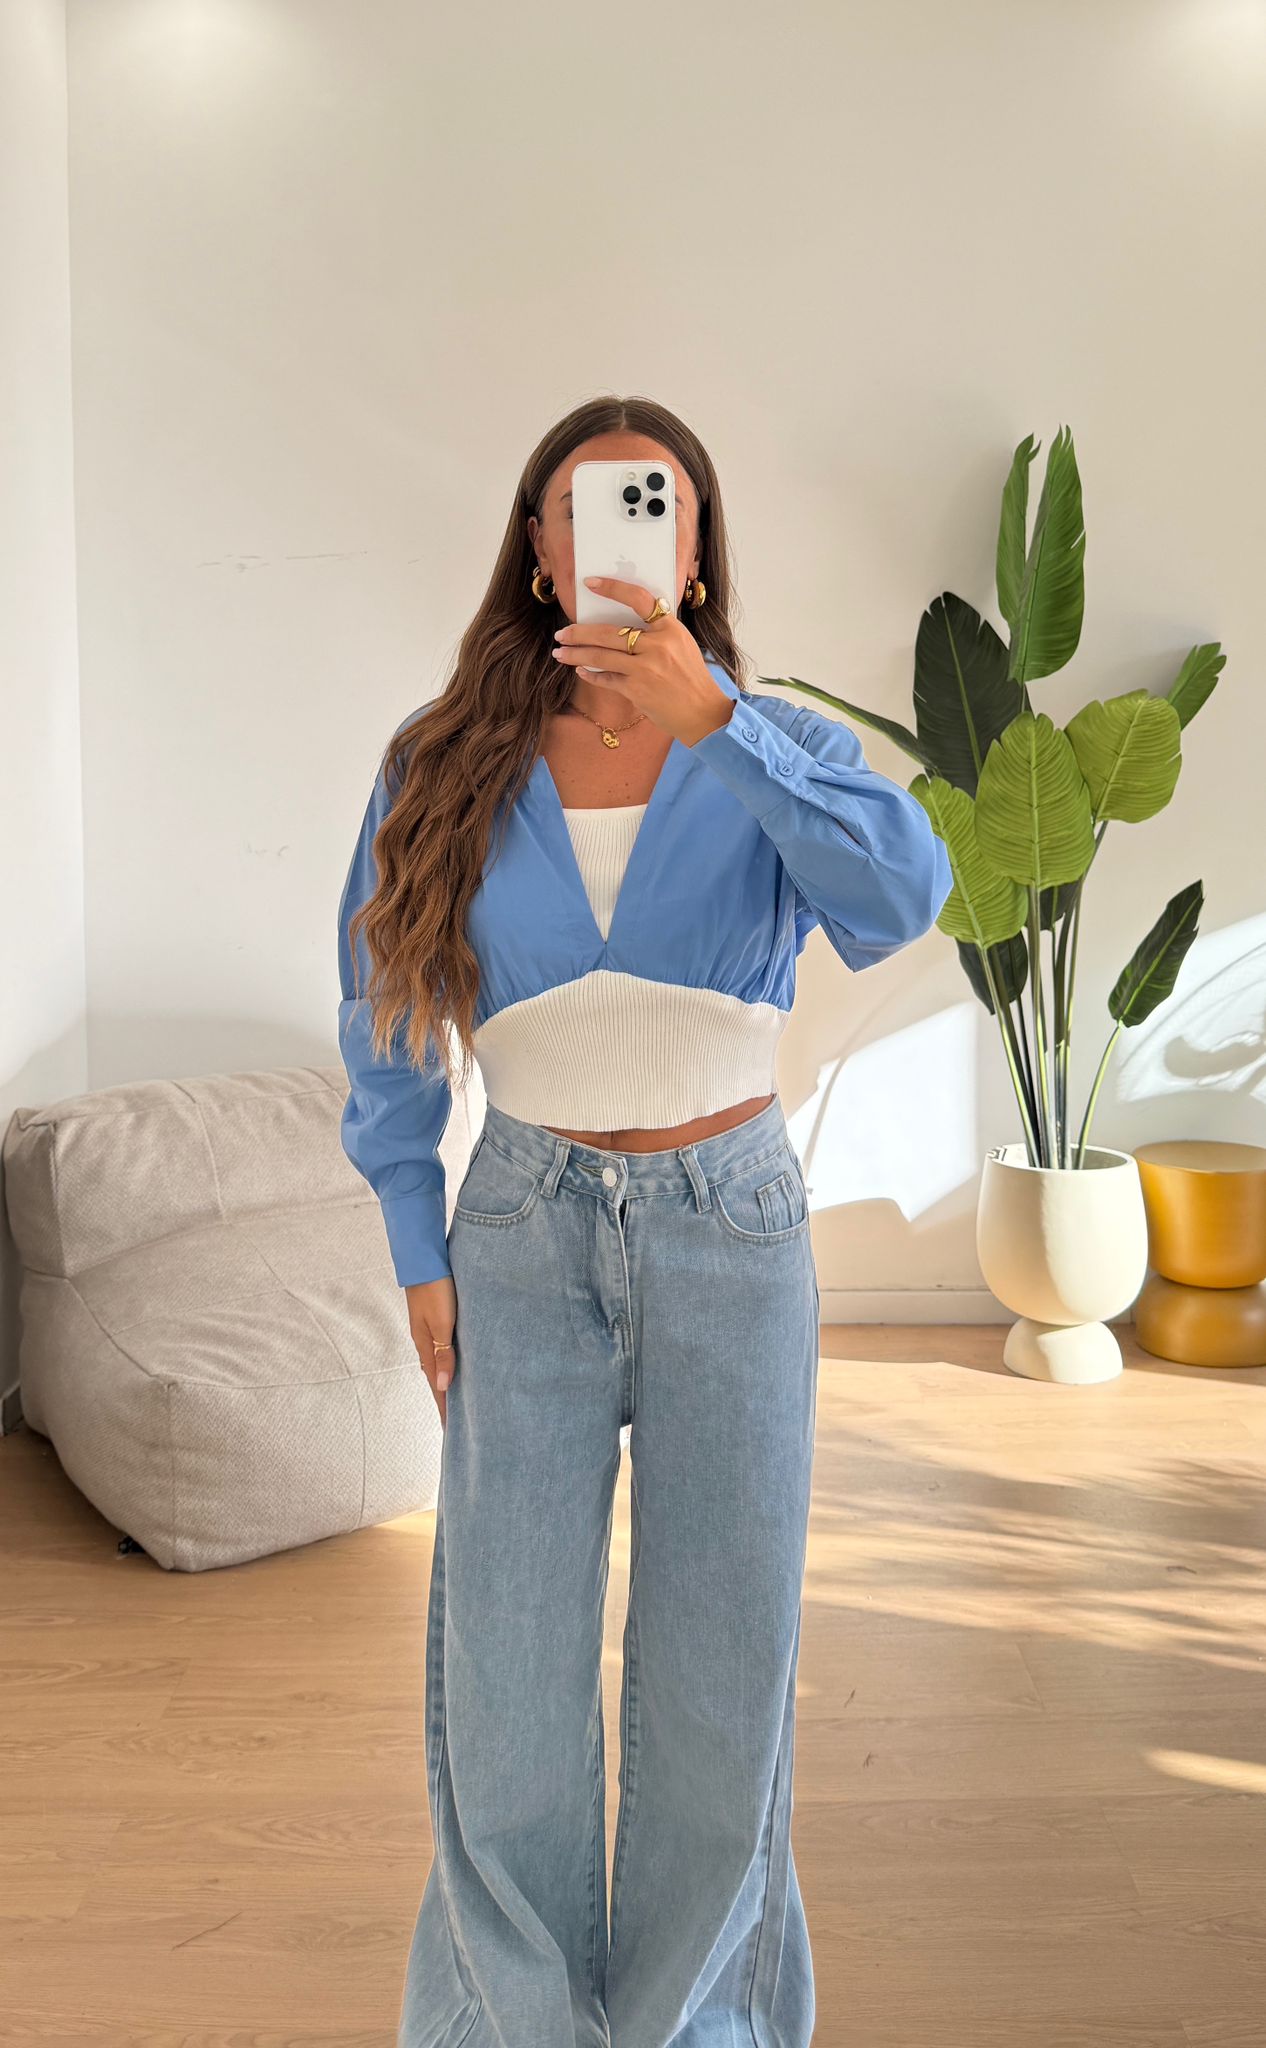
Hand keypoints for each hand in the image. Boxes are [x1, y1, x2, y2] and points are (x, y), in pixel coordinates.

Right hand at [405, 1275, 457, 1428]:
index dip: (444, 1407)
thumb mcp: (442, 1322)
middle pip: (436, 1378)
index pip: (437, 1385)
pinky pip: (441, 1350)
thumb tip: (444, 1386)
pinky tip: (452, 1365)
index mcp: (426, 1346)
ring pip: (438, 1364)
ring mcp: (429, 1330)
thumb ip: (444, 1353)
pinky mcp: (435, 1319)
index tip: (451, 1431)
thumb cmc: (436, 1288)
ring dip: (446, 1382)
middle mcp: (425, 1342)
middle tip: (455, 1424)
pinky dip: (447, 1364)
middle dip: (445, 1400)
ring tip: (456, 1400)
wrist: (424, 1258)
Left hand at [552, 575, 733, 747]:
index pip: (638, 599)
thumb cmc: (691, 677)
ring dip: (576, 654)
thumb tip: (623, 623)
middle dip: (579, 633)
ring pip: (601, 656)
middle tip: (562, 633)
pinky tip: (581, 670)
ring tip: (560, 652)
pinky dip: (591, 675)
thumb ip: (656, 631)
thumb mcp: (681, 644)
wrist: (702, 712)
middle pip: (608, 633)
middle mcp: (657, 646)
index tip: (591, 583)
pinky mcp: (636, 690)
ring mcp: (645, 669)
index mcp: (670, 628)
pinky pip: (606, 678)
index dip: (613, 588)